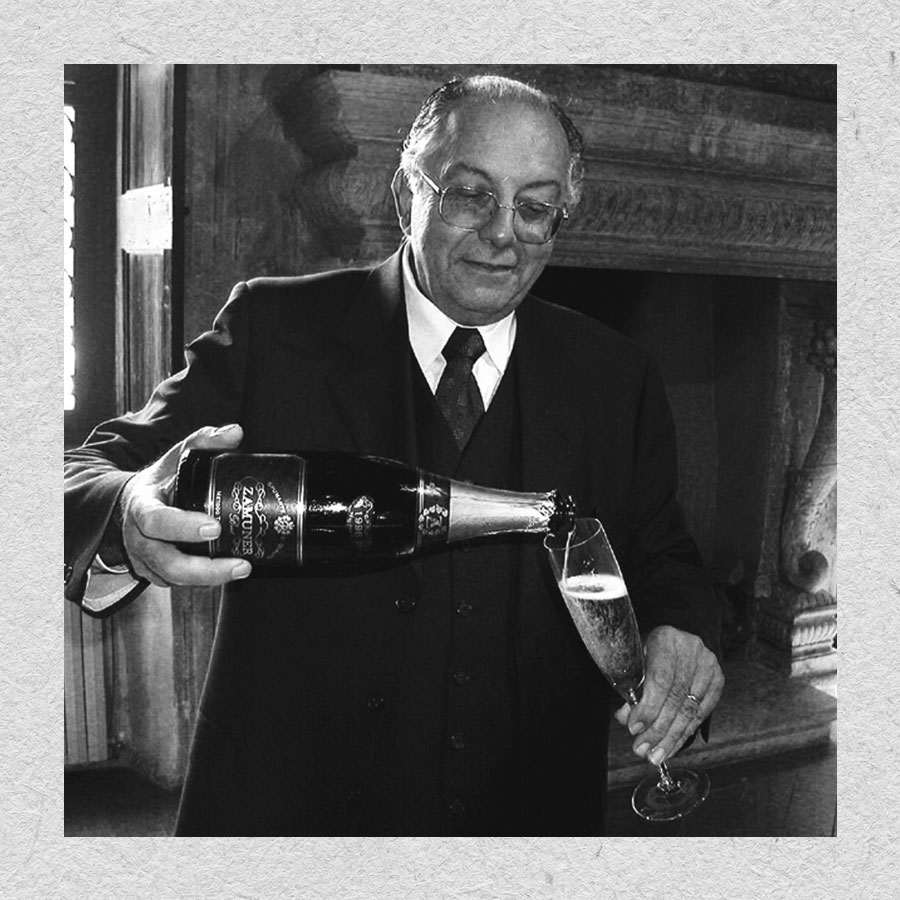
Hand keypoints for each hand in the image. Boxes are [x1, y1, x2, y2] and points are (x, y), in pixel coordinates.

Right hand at [119, 424, 252, 586]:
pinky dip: (203, 582)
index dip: (183, 527)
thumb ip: (204, 441)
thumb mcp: (177, 455)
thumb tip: (236, 432)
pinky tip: (228, 574)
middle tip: (241, 564)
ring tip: (243, 569)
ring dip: (209, 579)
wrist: (133, 501)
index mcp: (141, 506)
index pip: (155, 521)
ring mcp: (145, 559)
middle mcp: (139, 538)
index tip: (214, 527)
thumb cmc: (161, 479)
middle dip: (204, 568)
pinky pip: (177, 584)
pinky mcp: (154, 573)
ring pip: (173, 579)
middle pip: (166, 562)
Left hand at [613, 625, 723, 765]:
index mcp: (665, 638)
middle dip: (658, 729)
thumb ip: (630, 689)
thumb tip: (625, 718)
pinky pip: (702, 713)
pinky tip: (672, 746)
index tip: (634, 728)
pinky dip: (685, 733)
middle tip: (643, 750)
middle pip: (676, 697)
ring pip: (690, 709)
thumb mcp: (635, 662)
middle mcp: (690, 649)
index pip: (660, 679)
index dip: (648, 707)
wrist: (676, 638)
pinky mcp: (718, 679)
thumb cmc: (649, 652)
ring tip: (656, 755)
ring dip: (671, 737)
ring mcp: (708, 664)